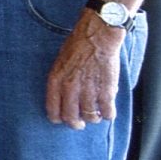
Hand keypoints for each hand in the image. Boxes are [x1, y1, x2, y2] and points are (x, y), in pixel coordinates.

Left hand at [44, 14, 123, 128]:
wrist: (98, 36)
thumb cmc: (78, 44)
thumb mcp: (60, 62)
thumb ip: (60, 81)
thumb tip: (63, 97)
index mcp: (56, 80)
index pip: (52, 109)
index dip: (57, 118)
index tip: (62, 120)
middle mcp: (70, 88)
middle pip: (71, 118)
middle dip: (75, 124)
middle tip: (80, 123)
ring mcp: (89, 91)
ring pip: (90, 117)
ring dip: (93, 118)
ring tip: (95, 113)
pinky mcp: (107, 92)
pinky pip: (107, 113)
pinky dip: (108, 115)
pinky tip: (107, 110)